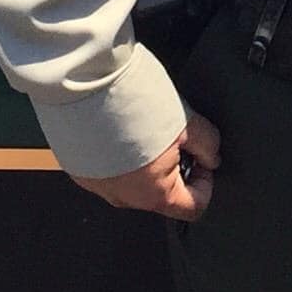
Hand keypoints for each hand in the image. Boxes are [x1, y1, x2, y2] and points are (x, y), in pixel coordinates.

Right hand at [72, 111, 220, 221]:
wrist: (86, 84)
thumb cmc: (133, 104)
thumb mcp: (187, 122)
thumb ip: (208, 146)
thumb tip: (211, 156)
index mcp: (153, 194)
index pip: (193, 207)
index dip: (205, 180)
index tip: (202, 156)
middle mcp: (123, 197)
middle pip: (162, 193)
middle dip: (174, 165)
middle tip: (172, 133)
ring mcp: (97, 185)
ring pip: (134, 180)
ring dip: (146, 158)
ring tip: (145, 125)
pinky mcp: (80, 170)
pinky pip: (109, 169)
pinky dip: (119, 153)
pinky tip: (122, 126)